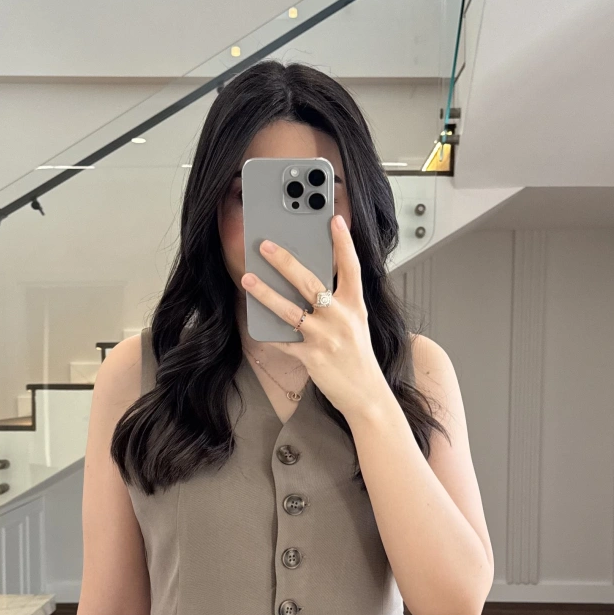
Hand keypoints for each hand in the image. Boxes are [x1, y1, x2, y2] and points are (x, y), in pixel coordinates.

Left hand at [240, 215, 387, 422]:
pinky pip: (284, 342)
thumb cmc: (358, 357)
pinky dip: (269, 334)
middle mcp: (341, 318)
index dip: (343, 243)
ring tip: (247, 279)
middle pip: (310, 283)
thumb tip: (311, 284)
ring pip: (290, 310)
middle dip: (285, 261)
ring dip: (265, 294)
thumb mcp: (356, 324)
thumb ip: (339, 302)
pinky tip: (255, 324)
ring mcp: (326, 338)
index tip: (334, 219)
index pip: (351, 267)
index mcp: (355, 306)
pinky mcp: (313, 358)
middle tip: (265, 245)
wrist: (366, 395)